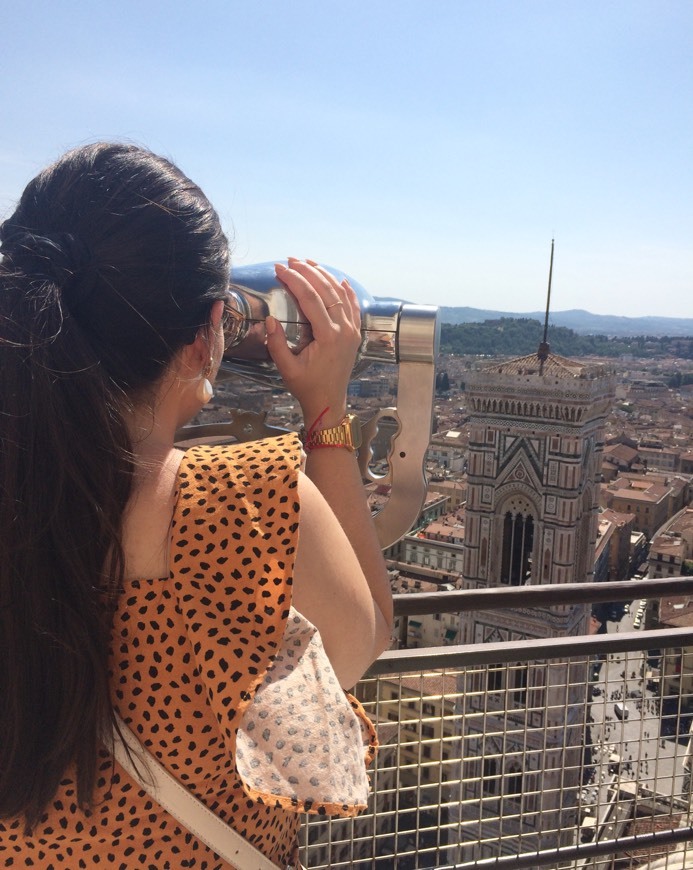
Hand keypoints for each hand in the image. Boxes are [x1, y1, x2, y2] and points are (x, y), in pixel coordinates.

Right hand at [265, 258, 361, 425]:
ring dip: (325, 276)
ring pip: (341, 295)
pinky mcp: (354, 334)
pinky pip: (353, 307)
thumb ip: (277, 343)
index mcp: (327, 336)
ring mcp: (352, 331)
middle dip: (308, 272)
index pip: (310, 298)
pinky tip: (340, 279)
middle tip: (291, 260)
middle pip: (326, 291)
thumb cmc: (307, 386)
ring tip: (309, 263)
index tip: (280, 269)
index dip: (294, 280)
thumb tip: (270, 319)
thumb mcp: (286, 368)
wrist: (328, 401)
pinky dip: (347, 291)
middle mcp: (343, 329)